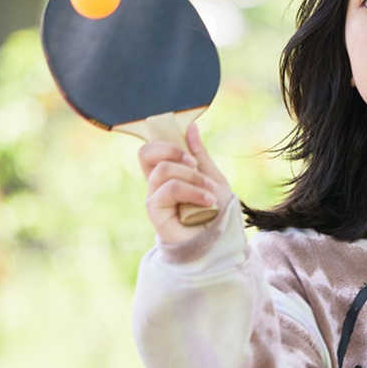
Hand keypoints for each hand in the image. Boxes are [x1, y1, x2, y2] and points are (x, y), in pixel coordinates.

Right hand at [139, 123, 232, 245]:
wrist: (221, 240)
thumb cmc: (217, 213)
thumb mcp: (212, 177)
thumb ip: (199, 155)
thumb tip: (191, 127)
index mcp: (167, 175)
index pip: (152, 150)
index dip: (164, 141)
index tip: (189, 147)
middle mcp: (156, 186)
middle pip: (146, 153)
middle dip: (172, 150)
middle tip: (194, 164)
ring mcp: (154, 198)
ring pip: (163, 170)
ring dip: (192, 177)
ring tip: (210, 192)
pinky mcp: (156, 213)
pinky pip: (168, 190)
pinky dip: (192, 191)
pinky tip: (207, 202)